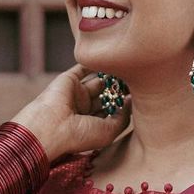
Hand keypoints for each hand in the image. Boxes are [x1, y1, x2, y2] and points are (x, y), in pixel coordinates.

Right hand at [11, 62, 131, 161]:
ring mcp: (76, 94)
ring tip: (128, 67)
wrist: (51, 126)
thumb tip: (130, 101)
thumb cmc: (79, 135)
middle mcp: (84, 109)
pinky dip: (94, 62)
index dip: (124, 104)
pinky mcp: (68, 80)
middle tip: (138, 79)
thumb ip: (122, 117)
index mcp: (91, 124)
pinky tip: (110, 58)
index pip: (111, 112)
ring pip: (97, 81)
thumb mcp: (108, 132)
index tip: (142, 96)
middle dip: (120, 89)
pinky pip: (83, 67)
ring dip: (111, 75)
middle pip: (106, 95)